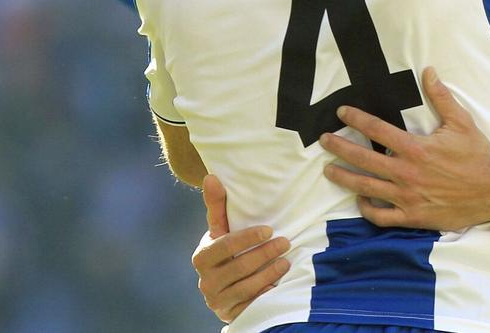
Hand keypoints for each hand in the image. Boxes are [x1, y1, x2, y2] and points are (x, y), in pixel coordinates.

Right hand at [191, 175, 289, 322]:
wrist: (223, 289)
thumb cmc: (225, 252)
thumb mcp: (220, 230)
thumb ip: (217, 206)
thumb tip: (212, 176)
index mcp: (202, 257)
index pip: (225, 245)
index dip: (248, 237)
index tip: (269, 230)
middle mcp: (206, 282)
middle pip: (240, 267)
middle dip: (265, 254)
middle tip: (286, 242)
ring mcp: (218, 301)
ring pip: (247, 287)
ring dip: (270, 273)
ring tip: (287, 261)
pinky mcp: (231, 315)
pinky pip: (252, 305)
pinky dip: (266, 294)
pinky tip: (279, 286)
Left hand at [320, 67, 489, 230]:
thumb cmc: (476, 156)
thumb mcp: (461, 122)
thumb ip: (441, 97)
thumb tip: (428, 72)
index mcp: (415, 148)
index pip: (377, 129)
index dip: (356, 119)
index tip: (341, 112)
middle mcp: (405, 173)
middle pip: (362, 158)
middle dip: (339, 147)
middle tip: (324, 140)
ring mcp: (406, 197)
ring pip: (366, 187)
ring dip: (344, 178)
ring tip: (329, 170)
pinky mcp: (411, 217)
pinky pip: (381, 216)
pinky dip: (367, 208)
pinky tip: (360, 199)